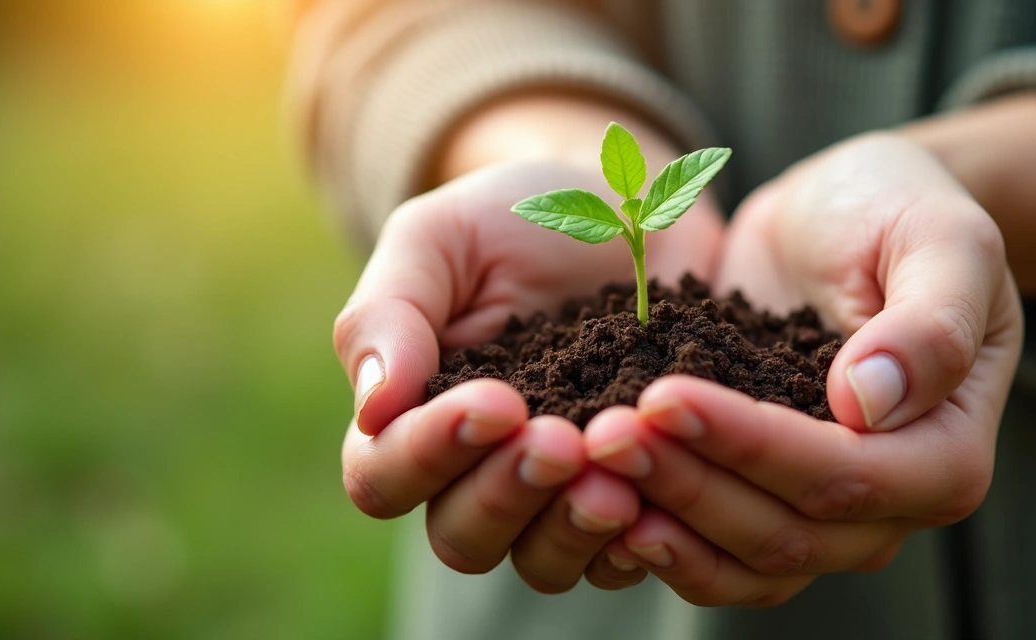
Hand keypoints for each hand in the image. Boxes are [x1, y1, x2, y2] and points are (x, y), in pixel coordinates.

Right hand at [334, 160, 721, 592]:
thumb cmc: (519, 215)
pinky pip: (622, 555)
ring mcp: (558, 492)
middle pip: (461, 536)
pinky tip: (662, 500)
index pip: (385, 475)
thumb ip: (390, 312)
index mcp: (415, 415)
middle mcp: (479, 471)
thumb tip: (374, 408)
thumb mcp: (442, 237)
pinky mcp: (633, 494)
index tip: (496, 402)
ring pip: (539, 562)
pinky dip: (638, 540)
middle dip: (506, 493)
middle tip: (561, 441)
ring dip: (571, 529)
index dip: (430, 453)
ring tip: (616, 481)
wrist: (633, 209)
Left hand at [583, 133, 1022, 605]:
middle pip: (785, 532)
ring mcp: (824, 513)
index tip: (664, 396)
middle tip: (602, 435)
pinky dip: (656, 538)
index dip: (752, 446)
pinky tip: (596, 497)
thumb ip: (929, 321)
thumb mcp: (940, 239)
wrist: (845, 212)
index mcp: (947, 453)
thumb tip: (870, 404)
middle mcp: (890, 503)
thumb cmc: (902, 213)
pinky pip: (712, 552)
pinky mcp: (762, 497)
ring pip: (741, 560)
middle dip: (688, 486)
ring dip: (661, 520)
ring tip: (589, 463)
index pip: (846, 475)